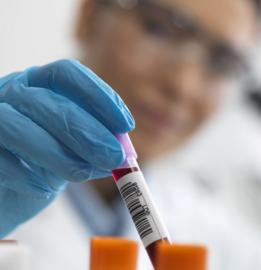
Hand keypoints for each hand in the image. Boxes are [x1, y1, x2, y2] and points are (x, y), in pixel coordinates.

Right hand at [0, 59, 134, 236]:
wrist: (4, 193)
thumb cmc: (43, 163)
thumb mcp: (76, 150)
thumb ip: (97, 146)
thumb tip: (124, 154)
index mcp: (40, 83)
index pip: (68, 73)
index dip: (100, 96)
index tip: (125, 125)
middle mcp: (12, 92)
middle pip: (49, 101)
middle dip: (88, 131)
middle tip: (114, 157)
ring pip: (16, 125)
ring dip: (58, 153)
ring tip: (83, 174)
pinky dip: (26, 176)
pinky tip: (45, 189)